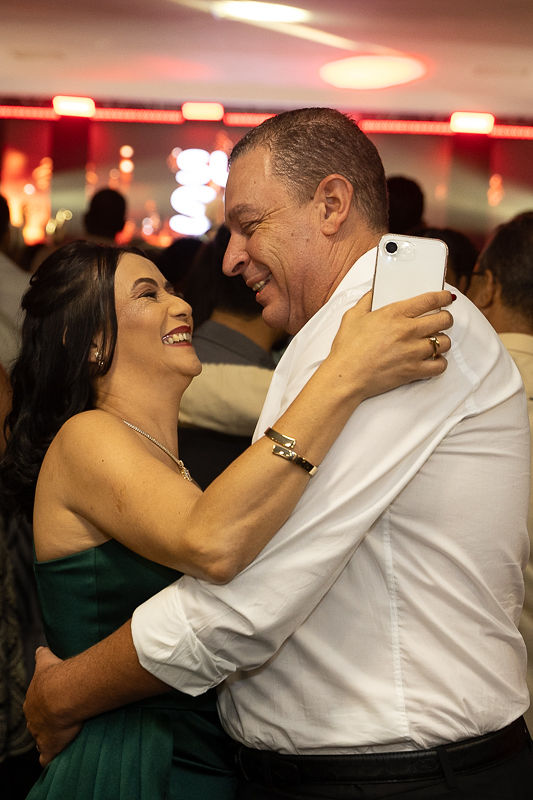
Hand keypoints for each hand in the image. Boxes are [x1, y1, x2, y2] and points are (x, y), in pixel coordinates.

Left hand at [24, 647, 81, 765]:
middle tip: (59, 720)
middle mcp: (32, 719)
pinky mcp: (50, 747)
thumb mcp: (46, 661)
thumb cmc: (56, 676)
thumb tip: (40, 648)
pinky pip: (46, 758)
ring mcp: (39, 735)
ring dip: (48, 739)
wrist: (62, 693)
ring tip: (61, 737)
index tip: (54, 704)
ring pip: (40, 741)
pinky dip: (49, 759)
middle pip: (36, 724)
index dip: (44, 706)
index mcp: (32, 701)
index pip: (36, 706)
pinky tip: (56, 757)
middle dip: (45, 723)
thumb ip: (42, 655)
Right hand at [330, 290, 453, 399]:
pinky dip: (439, 363)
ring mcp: (413, 352)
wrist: (346, 376)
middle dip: (445, 318)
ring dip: (442, 341)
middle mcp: (408, 331)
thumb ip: (367, 300)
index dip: (443, 297)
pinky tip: (432, 360)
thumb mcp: (353, 316)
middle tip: (440, 321)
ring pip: (445, 343)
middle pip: (445, 320)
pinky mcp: (414, 371)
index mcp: (394, 314)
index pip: (430, 300)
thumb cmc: (347, 348)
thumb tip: (375, 290)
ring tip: (433, 342)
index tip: (447, 298)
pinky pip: (440, 365)